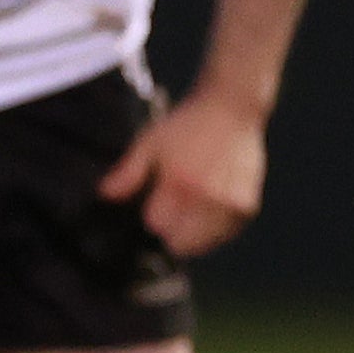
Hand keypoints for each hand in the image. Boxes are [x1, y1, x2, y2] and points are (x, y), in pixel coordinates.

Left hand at [100, 90, 266, 257]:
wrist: (232, 108)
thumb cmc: (188, 124)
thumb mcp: (150, 142)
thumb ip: (128, 172)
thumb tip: (106, 195)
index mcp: (179, 183)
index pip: (157, 225)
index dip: (153, 215)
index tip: (156, 200)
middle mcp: (207, 198)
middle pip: (181, 243)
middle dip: (173, 230)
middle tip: (175, 207)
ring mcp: (230, 204)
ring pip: (205, 244)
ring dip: (195, 233)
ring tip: (194, 206)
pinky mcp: (247, 206)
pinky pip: (225, 235)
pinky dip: (216, 229)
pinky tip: (212, 206)